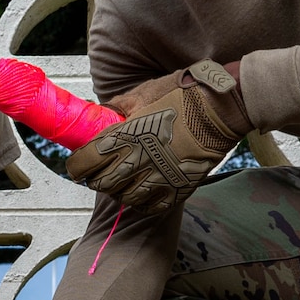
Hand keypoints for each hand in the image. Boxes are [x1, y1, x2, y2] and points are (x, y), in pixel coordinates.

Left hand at [66, 59, 250, 215]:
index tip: (79, 163)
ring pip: (124, 198)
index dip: (77, 166)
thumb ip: (117, 107)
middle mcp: (138, 160)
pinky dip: (142, 201)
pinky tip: (144, 189)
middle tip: (101, 170)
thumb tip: (97, 113)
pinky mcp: (178, 189)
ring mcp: (159, 178)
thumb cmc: (183, 95)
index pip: (84, 163)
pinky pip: (149, 206)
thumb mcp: (144, 93)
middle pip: (101, 184)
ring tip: (125, 178)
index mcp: (125, 136)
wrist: (222, 108)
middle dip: (96, 178)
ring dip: (119, 190)